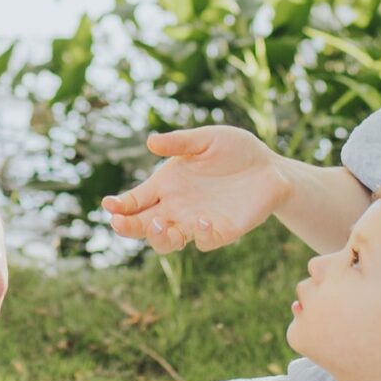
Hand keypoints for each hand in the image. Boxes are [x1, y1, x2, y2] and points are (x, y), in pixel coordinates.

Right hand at [101, 126, 286, 253]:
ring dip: (157, 237)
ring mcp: (197, 222)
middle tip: (118, 223)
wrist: (271, 168)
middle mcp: (176, 208)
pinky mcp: (222, 232)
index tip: (108, 205)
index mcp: (167, 185)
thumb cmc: (236, 150)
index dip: (119, 206)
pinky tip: (202, 221)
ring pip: (167, 241)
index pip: (135, 201)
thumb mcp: (207, 139)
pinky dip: (201, 235)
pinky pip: (205, 241)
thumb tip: (150, 142)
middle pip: (143, 226)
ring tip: (154, 223)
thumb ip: (180, 142)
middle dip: (128, 227)